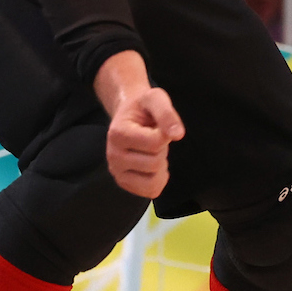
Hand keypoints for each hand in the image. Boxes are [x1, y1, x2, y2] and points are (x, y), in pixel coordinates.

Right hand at [95, 51, 184, 198]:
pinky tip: (153, 166)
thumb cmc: (143, 107)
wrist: (129, 115)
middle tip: (153, 137)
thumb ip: (167, 114)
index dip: (165, 133)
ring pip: (152, 182)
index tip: (158, 125)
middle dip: (162, 149)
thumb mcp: (156, 98)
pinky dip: (158, 180)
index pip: (156, 143)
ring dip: (160, 166)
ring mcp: (117, 172)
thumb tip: (177, 135)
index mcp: (118, 133)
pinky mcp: (124, 183)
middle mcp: (113, 156)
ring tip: (152, 152)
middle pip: (155, 163)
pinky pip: (150, 192)